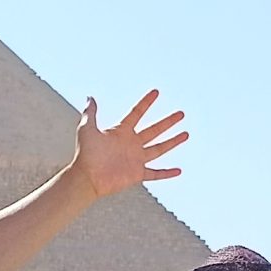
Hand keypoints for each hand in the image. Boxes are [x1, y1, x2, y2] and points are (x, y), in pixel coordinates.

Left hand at [70, 90, 188, 197]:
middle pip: (154, 130)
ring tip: (185, 134)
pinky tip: (179, 171)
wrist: (87, 177)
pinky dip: (167, 173)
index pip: (137, 113)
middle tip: (181, 114)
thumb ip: (90, 113)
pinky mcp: (137, 174)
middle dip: (168, 122)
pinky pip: (155, 173)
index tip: (156, 92)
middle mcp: (131, 144)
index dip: (146, 103)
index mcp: (121, 132)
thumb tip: (90, 97)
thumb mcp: (87, 129)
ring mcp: (135, 159)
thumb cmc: (85, 154)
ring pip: (159, 148)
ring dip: (173, 142)